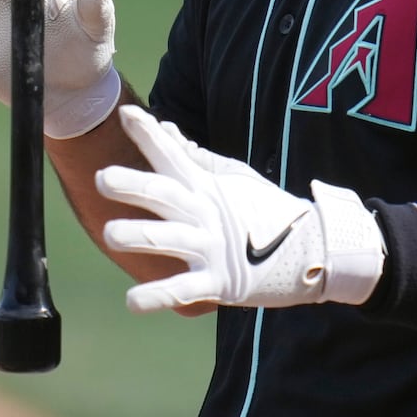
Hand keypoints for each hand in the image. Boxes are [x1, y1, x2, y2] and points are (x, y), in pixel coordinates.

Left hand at [96, 107, 384, 313]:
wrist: (314, 250)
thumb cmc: (267, 211)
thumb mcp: (234, 178)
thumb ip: (196, 158)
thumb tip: (167, 130)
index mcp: (204, 188)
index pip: (172, 156)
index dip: (149, 135)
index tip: (126, 114)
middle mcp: (203, 214)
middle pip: (163, 195)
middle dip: (133, 185)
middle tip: (102, 177)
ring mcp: (211, 248)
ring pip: (167, 241)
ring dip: (138, 237)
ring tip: (109, 235)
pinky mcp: (220, 282)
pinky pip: (183, 290)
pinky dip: (158, 296)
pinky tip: (131, 302)